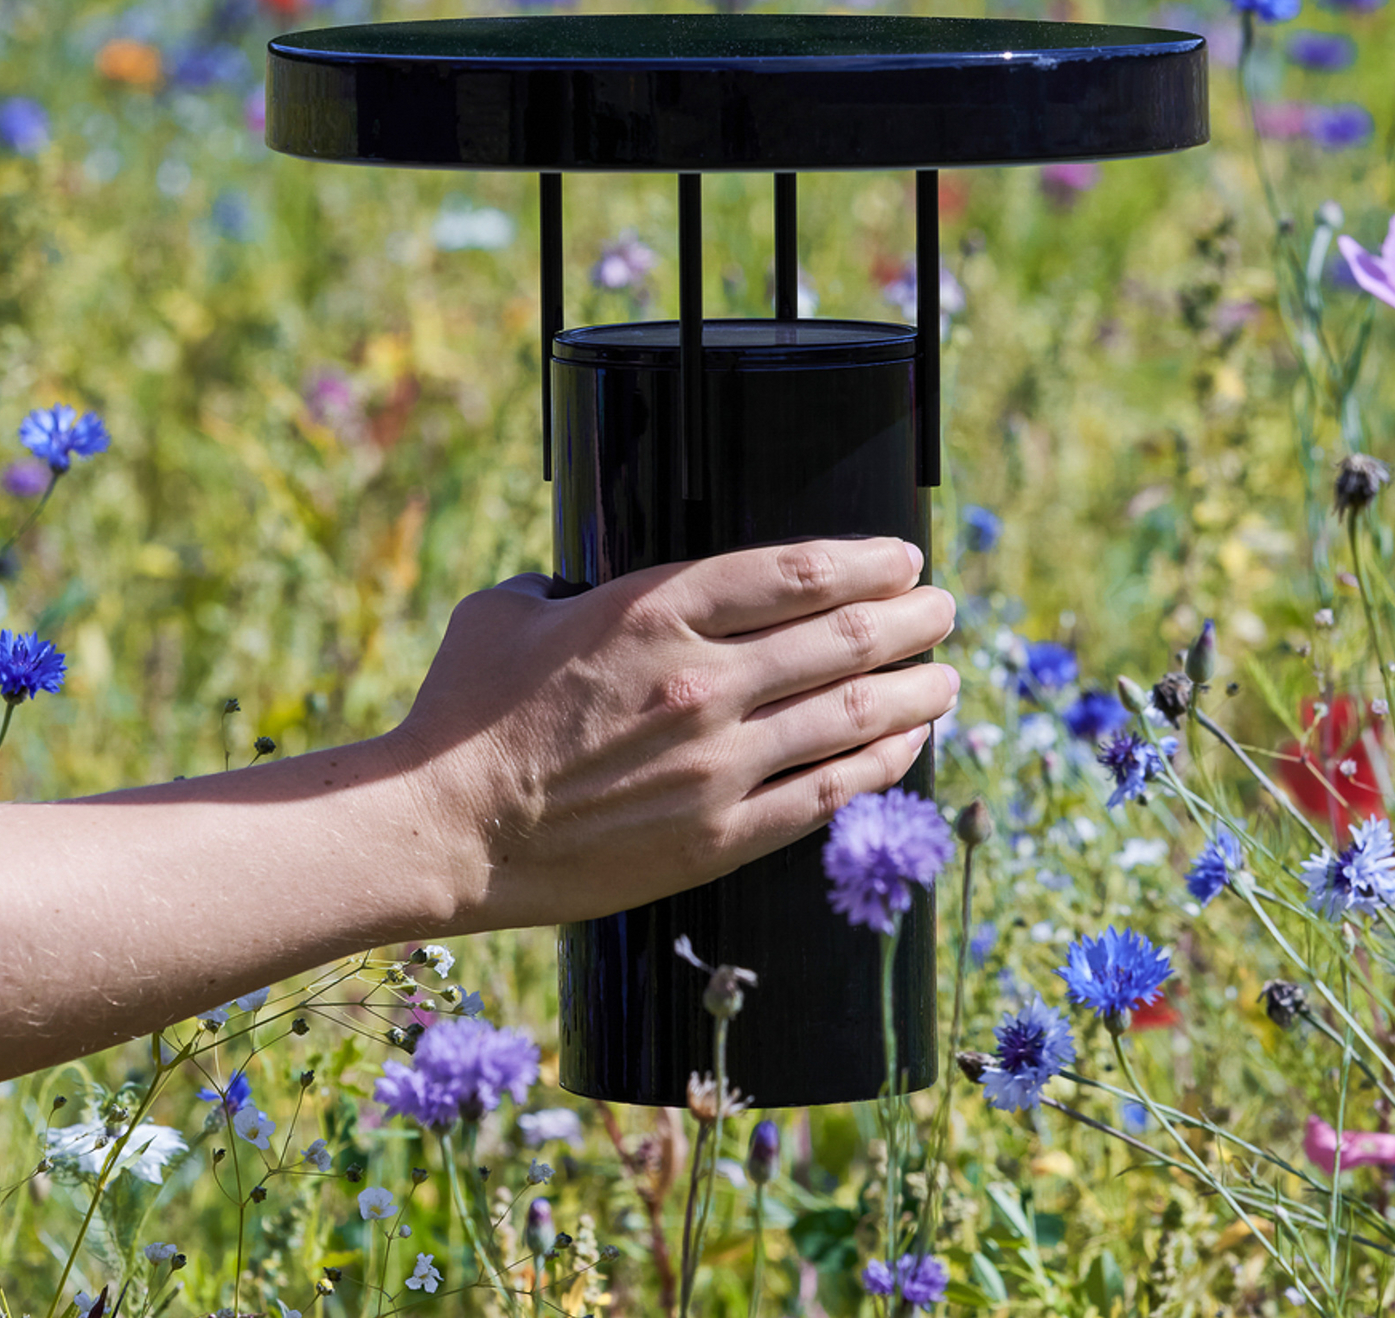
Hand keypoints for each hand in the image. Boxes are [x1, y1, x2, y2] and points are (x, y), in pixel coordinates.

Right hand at [397, 537, 957, 931]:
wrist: (445, 830)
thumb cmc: (464, 713)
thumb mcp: (509, 609)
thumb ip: (566, 582)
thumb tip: (583, 579)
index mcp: (653, 611)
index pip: (797, 571)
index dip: (868, 560)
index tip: (904, 559)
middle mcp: (702, 682)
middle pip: (846, 638)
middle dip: (913, 618)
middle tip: (943, 609)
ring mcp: (717, 764)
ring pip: (854, 716)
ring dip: (917, 691)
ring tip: (949, 676)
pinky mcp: (719, 836)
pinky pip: (828, 794)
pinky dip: (880, 765)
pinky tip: (907, 746)